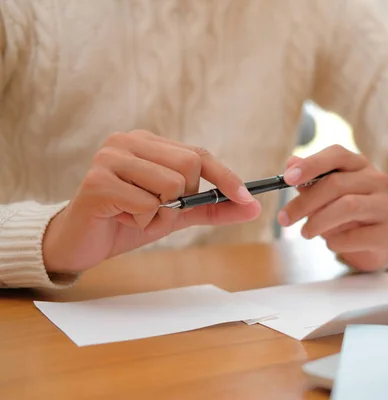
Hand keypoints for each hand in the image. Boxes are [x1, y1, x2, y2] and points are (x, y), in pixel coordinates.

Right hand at [43, 130, 260, 272]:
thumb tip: (253, 207)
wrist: (83, 243)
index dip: (226, 176)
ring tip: (135, 214)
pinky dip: (142, 222)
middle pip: (189, 165)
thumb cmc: (128, 221)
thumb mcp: (177, 214)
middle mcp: (127, 141)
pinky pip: (147, 205)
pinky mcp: (97, 182)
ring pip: (171, 185)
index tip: (247, 198)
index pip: (198, 153)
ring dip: (160, 213)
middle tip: (159, 209)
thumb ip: (212, 207)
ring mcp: (110, 158)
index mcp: (146, 142)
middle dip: (184, 197)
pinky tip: (121, 218)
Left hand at [278, 145, 387, 270]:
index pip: (337, 155)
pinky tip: (331, 243)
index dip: (311, 164)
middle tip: (284, 218)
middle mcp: (377, 181)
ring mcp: (386, 206)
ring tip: (305, 233)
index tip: (287, 178)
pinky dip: (337, 241)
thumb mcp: (323, 196)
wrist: (370, 246)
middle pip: (337, 183)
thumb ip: (308, 180)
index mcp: (360, 165)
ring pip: (348, 206)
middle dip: (305, 202)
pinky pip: (357, 235)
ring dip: (319, 221)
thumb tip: (291, 162)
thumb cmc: (344, 216)